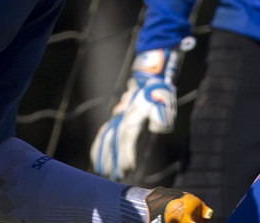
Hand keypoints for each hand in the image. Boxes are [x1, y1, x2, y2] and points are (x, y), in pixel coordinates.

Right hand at [90, 47, 183, 179]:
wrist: (150, 82)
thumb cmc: (159, 97)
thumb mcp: (164, 105)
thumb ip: (160, 117)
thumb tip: (155, 127)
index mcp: (135, 115)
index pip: (128, 137)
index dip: (127, 153)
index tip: (129, 168)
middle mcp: (122, 117)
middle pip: (115, 141)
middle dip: (114, 160)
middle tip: (116, 177)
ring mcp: (117, 118)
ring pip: (106, 138)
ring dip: (103, 156)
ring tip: (103, 173)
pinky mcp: (115, 120)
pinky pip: (102, 134)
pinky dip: (97, 147)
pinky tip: (94, 160)